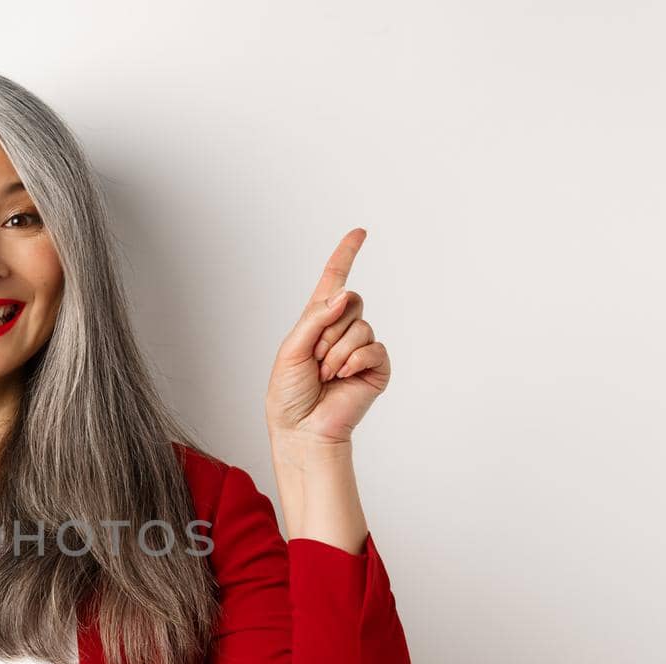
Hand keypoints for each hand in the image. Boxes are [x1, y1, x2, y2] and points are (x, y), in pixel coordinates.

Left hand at [264, 228, 391, 444]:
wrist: (302, 429)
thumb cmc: (289, 394)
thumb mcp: (291, 348)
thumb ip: (316, 318)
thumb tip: (346, 293)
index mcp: (317, 322)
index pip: (334, 281)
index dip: (345, 255)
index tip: (359, 232)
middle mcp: (341, 331)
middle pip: (353, 300)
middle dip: (329, 330)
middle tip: (315, 359)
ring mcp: (361, 349)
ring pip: (361, 327)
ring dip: (337, 352)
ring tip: (325, 375)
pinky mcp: (376, 368)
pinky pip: (373, 348)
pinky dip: (354, 362)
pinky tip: (342, 378)